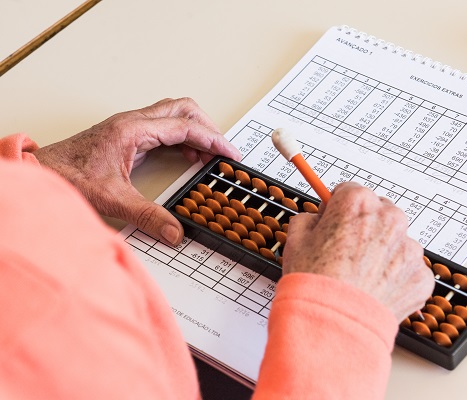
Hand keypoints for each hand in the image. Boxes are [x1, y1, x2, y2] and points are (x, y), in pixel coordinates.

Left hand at [33, 97, 240, 244]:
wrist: (44, 171)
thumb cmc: (68, 176)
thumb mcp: (112, 199)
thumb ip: (147, 216)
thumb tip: (174, 231)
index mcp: (133, 129)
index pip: (185, 126)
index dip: (213, 140)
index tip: (230, 153)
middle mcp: (134, 122)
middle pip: (183, 109)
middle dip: (208, 127)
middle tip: (223, 150)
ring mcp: (131, 126)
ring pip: (174, 115)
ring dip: (196, 131)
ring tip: (210, 156)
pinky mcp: (128, 135)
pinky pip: (164, 129)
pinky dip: (183, 139)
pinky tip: (188, 157)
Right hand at [282, 182, 433, 321]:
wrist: (332, 324)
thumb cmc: (314, 283)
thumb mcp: (295, 239)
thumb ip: (310, 219)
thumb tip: (317, 219)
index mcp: (358, 202)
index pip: (349, 192)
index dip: (337, 210)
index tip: (334, 222)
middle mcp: (389, 219)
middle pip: (379, 213)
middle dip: (365, 227)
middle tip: (346, 252)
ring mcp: (409, 249)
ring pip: (396, 242)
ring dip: (382, 252)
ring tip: (360, 276)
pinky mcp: (421, 276)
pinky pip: (408, 270)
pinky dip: (395, 278)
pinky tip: (374, 290)